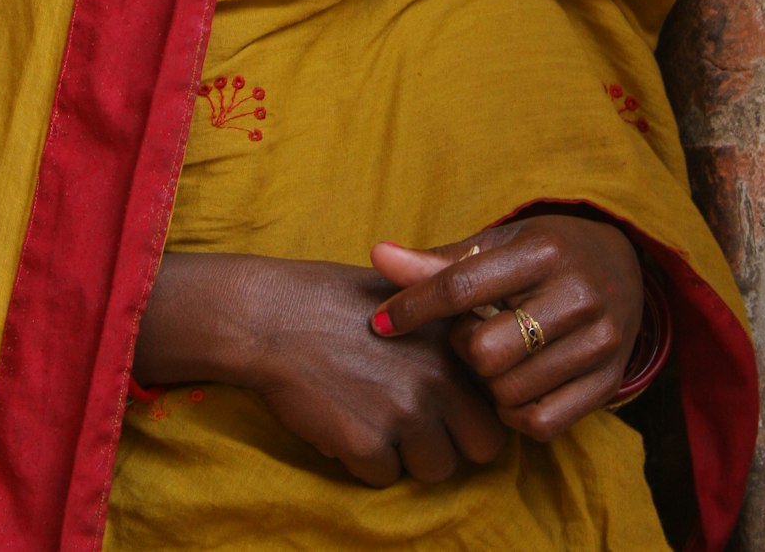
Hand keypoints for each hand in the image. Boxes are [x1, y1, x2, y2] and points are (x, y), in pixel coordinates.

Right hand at [133, 251, 504, 486]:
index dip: (475, 408)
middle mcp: (438, 376)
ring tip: (377, 419)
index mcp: (451, 338)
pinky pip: (384, 478)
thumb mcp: (398, 288)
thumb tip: (485, 332)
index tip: (453, 407)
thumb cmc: (330, 297)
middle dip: (455, 441)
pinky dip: (365, 460)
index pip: (496, 401)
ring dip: (410, 455)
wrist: (268, 316)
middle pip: (481, 447)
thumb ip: (444, 312)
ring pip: (436, 469)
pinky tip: (344, 422)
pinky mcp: (367, 444)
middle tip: (420, 424)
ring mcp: (404, 413)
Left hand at [370, 214, 643, 441]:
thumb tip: (377, 255)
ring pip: (510, 392)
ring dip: (487, 383)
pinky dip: (515, 413)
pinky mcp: (609, 382)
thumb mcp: (496, 244)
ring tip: (492, 357)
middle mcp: (577, 295)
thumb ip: (439, 260)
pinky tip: (512, 386)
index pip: (461, 287)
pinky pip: (542, 422)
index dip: (413, 308)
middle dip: (463, 349)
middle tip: (467, 335)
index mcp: (542, 251)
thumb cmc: (542, 252)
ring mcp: (600, 342)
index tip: (380, 323)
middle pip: (484, 352)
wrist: (623, 263)